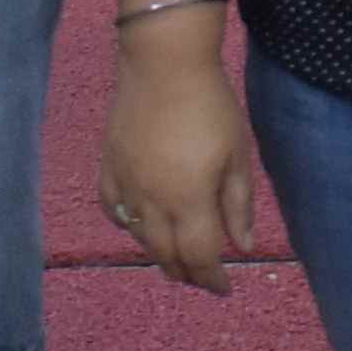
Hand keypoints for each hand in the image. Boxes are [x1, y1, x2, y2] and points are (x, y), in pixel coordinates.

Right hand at [100, 24, 266, 289]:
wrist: (163, 62)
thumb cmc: (210, 104)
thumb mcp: (237, 155)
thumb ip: (238, 204)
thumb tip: (243, 246)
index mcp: (189, 200)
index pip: (200, 257)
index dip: (212, 279)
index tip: (224, 288)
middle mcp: (152, 201)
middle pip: (166, 256)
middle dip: (187, 273)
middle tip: (202, 278)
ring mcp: (125, 185)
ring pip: (139, 238)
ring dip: (159, 253)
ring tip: (176, 256)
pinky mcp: (108, 166)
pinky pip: (113, 210)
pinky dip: (128, 226)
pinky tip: (141, 224)